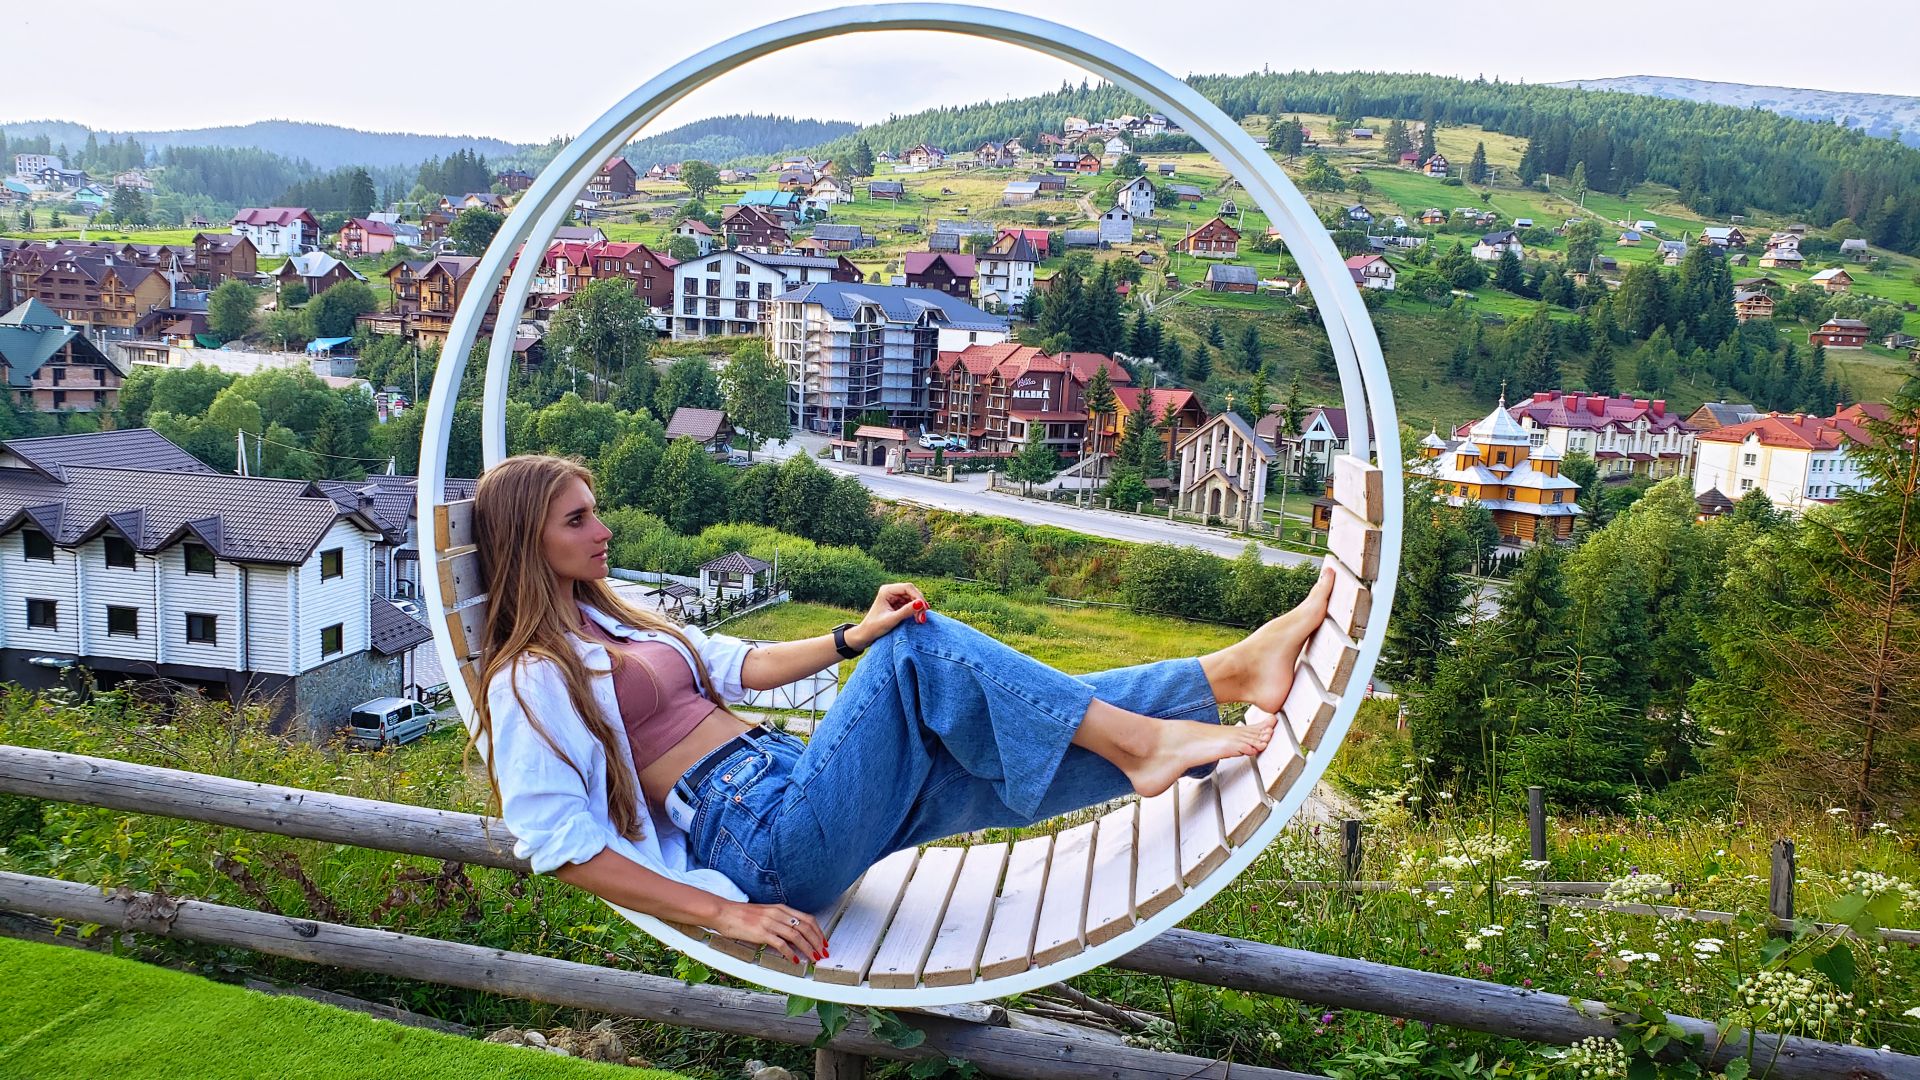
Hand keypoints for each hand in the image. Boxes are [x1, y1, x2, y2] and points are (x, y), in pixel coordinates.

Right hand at [712, 901, 827, 963]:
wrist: (724, 913)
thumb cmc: (742, 915)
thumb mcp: (765, 913)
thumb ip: (779, 921)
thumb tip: (792, 935)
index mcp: (781, 908)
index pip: (808, 919)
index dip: (818, 932)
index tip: (823, 942)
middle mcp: (778, 914)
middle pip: (806, 928)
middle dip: (817, 942)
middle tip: (822, 953)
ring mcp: (770, 923)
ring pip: (796, 936)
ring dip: (808, 949)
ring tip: (813, 958)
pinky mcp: (761, 933)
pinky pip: (781, 944)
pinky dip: (790, 953)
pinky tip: (794, 960)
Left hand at [852, 582, 927, 648]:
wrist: (866, 635)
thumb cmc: (875, 627)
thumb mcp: (892, 620)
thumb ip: (906, 611)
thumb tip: (920, 604)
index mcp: (886, 590)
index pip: (908, 588)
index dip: (918, 597)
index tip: (924, 609)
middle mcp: (891, 591)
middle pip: (912, 593)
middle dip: (919, 604)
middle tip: (923, 618)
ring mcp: (895, 597)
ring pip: (913, 599)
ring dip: (919, 609)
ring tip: (920, 620)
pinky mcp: (898, 604)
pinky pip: (911, 605)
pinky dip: (915, 611)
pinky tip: (917, 619)